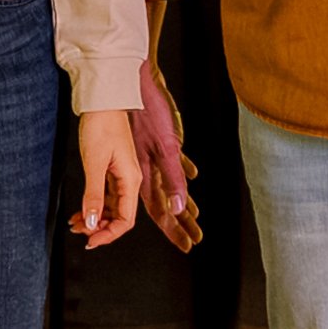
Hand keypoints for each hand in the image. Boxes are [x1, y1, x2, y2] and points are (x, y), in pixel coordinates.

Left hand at [74, 108, 141, 248]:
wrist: (103, 101)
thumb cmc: (101, 126)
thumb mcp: (94, 163)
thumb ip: (94, 195)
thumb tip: (93, 223)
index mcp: (131, 180)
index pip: (126, 220)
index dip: (109, 234)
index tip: (90, 240)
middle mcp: (129, 180)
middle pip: (119, 216)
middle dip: (99, 227)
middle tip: (78, 230)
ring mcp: (121, 175)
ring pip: (111, 207)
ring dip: (95, 218)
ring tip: (75, 222)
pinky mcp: (112, 169)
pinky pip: (105, 195)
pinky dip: (93, 205)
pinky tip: (80, 210)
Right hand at [132, 70, 201, 247]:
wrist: (132, 82)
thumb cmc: (147, 111)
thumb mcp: (167, 148)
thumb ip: (172, 180)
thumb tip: (178, 208)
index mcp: (144, 175)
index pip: (161, 212)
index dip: (173, 230)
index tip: (186, 246)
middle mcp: (146, 169)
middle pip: (165, 203)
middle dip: (179, 223)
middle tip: (193, 239)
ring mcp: (150, 155)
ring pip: (167, 186)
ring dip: (182, 202)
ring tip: (195, 216)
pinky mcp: (158, 139)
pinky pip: (173, 162)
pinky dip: (183, 171)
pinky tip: (192, 174)